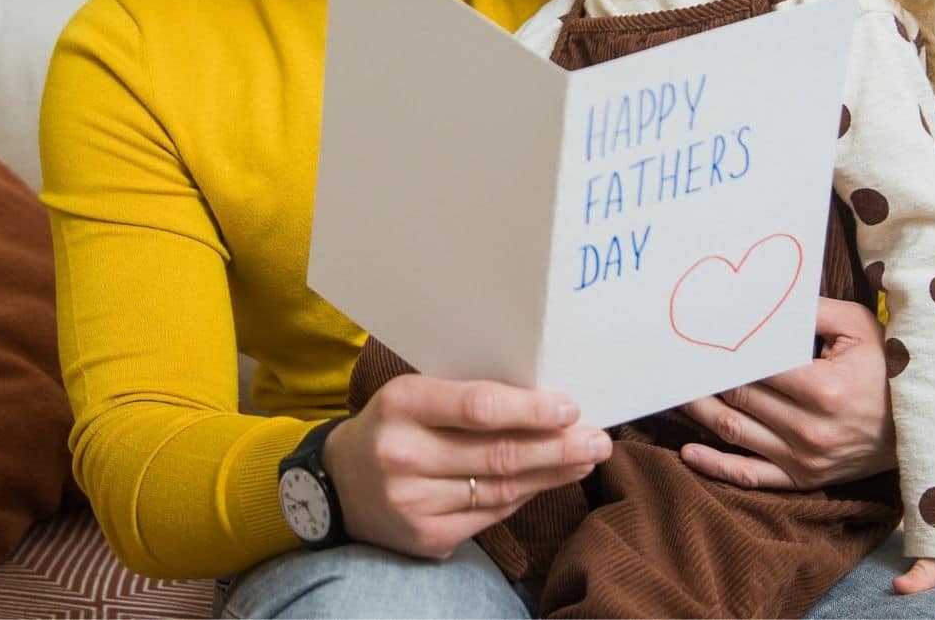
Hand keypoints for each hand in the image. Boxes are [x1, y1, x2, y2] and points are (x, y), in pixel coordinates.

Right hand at [321, 373, 611, 558]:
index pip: (478, 406)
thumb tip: (542, 401)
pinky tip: (547, 481)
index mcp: (402, 403)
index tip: (570, 408)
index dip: (529, 409)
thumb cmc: (392, 425)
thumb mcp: (413, 394)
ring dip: (551, 473)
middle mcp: (404, 454)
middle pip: (499, 454)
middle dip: (558, 447)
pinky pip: (489, 515)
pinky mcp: (425, 538)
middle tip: (598, 439)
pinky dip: (523, 497)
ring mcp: (413, 503)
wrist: (336, 484)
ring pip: (501, 489)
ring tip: (586, 459)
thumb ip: (465, 395)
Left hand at [679, 296, 895, 489]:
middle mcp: (809, 428)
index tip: (694, 335)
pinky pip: (751, 477)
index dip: (722, 350)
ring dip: (699, 412)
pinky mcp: (804, 479)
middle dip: (703, 377)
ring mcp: (805, 459)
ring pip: (735, 432)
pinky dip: (716, 466)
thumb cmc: (888, 369)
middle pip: (738, 396)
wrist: (925, 426)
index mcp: (822, 388)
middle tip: (673, 358)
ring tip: (672, 392)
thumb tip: (764, 296)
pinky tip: (688, 451)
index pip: (755, 365)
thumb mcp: (859, 328)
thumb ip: (810, 310)